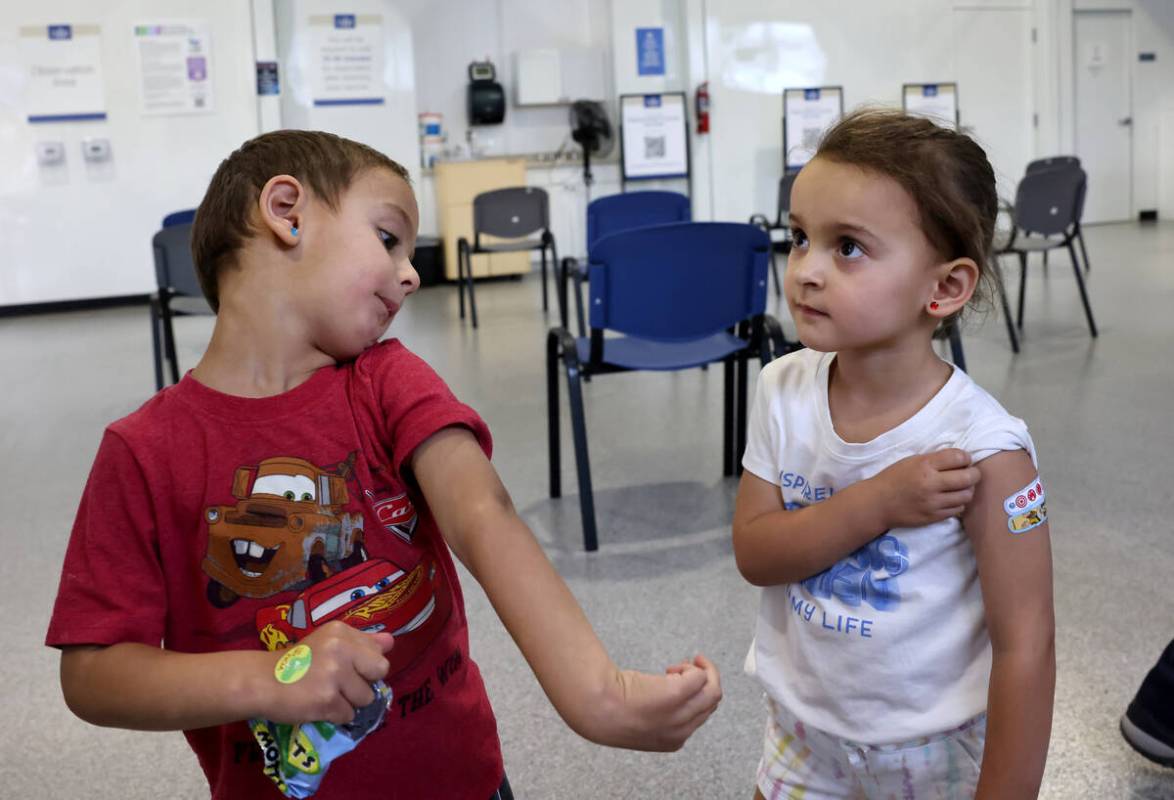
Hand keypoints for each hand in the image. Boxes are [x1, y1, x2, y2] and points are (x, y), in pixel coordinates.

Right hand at [260, 622, 393, 724]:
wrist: (261, 681)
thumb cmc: (295, 662)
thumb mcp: (328, 642)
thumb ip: (361, 642)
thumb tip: (391, 642)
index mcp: (341, 631)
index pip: (378, 652)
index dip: (365, 666)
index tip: (347, 669)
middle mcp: (341, 649)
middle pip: (380, 672)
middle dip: (365, 682)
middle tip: (343, 685)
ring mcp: (334, 675)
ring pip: (366, 697)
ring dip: (350, 702)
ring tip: (327, 695)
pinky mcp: (327, 701)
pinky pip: (349, 715)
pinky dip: (336, 716)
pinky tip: (319, 706)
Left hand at [605, 654, 721, 751]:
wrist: (596, 708)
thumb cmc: (608, 711)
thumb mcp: (639, 719)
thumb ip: (657, 713)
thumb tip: (666, 691)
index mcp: (673, 742)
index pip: (700, 718)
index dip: (695, 698)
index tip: (682, 684)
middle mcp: (681, 732)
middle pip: (711, 704)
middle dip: (704, 683)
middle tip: (687, 668)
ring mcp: (681, 714)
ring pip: (713, 692)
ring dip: (704, 673)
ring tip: (681, 665)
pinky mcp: (676, 693)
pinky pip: (700, 677)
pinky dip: (693, 667)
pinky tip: (673, 667)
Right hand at [871, 449, 980, 527]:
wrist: (878, 503)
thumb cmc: (893, 478)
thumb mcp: (911, 461)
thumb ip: (934, 460)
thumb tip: (960, 459)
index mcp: (924, 465)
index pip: (958, 457)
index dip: (966, 457)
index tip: (964, 460)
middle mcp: (931, 483)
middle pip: (968, 477)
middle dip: (974, 474)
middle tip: (971, 473)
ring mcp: (933, 502)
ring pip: (966, 495)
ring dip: (967, 490)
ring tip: (960, 487)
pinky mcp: (933, 517)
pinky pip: (958, 509)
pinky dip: (958, 503)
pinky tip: (951, 499)